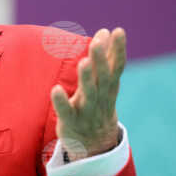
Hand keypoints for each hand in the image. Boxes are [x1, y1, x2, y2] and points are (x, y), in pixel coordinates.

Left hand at [50, 27, 125, 159]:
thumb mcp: (106, 83)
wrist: (95, 145)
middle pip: (102, 78)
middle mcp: (101, 97)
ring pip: (88, 93)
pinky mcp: (71, 121)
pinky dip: (62, 102)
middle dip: (100, 60)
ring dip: (86, 78)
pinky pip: (66, 112)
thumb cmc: (99, 105)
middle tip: (98, 41)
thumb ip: (107, 59)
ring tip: (82, 62)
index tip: (118, 31)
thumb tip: (108, 31)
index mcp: (109, 87)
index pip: (117, 66)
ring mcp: (87, 110)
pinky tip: (56, 89)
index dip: (118, 49)